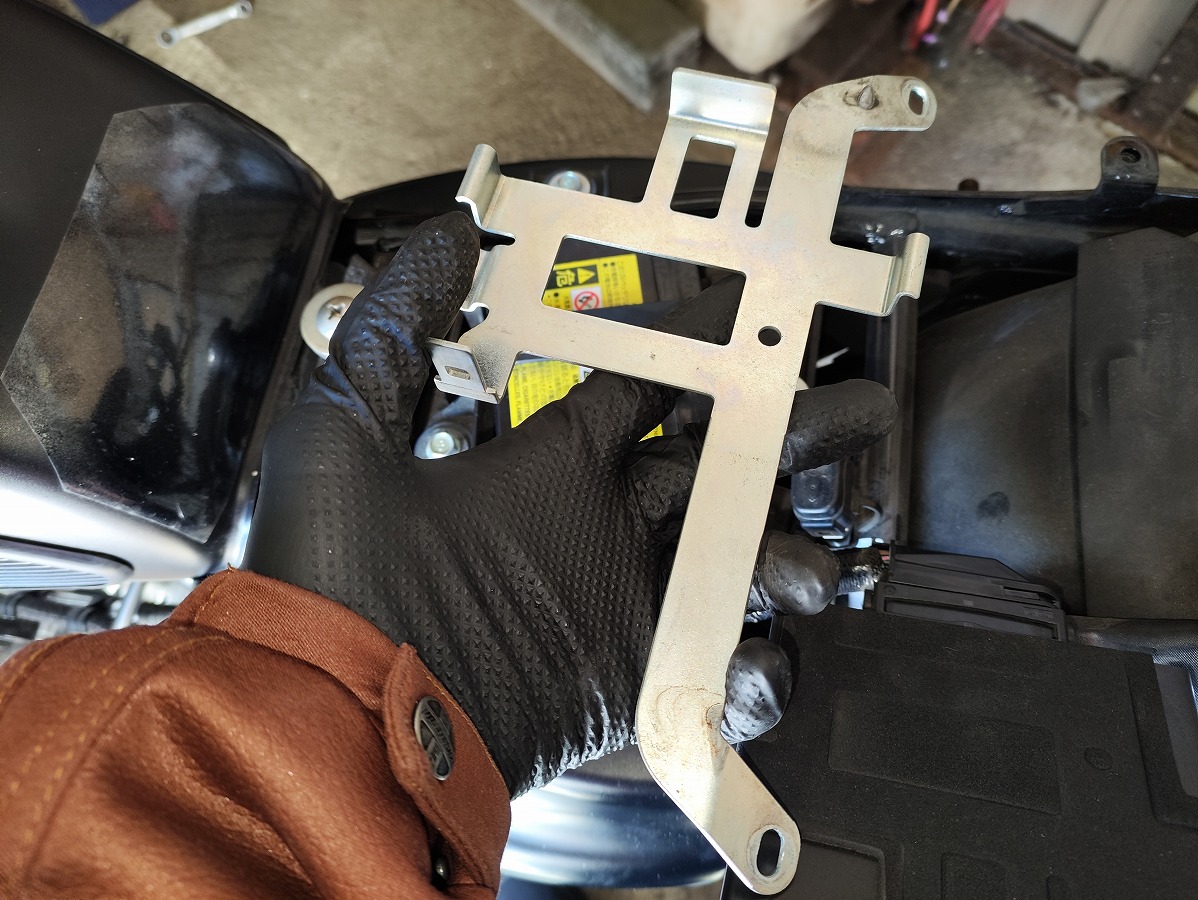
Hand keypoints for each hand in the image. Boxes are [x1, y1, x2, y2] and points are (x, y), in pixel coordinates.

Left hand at [244, 213, 895, 793]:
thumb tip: (451, 229)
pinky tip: (758, 656)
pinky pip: (714, 674)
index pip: (647, 388)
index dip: (706, 348)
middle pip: (718, 471)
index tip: (759, 314)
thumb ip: (400, 324)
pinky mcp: (628, 686)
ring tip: (810, 567)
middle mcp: (595, 527)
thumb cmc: (327, 582)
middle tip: (851, 417)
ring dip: (782, 559)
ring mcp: (618, 604)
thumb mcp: (344, 432)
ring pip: (733, 567)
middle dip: (787, 442)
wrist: (333, 724)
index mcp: (547, 464)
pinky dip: (754, 671)